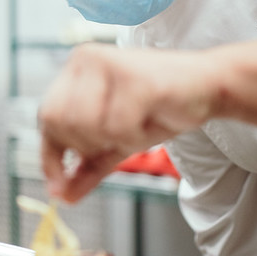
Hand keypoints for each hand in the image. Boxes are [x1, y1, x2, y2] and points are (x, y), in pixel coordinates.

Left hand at [38, 43, 217, 200]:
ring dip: (116, 139)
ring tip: (140, 123)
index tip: (57, 188)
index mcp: (76, 69)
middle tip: (118, 139)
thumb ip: (87, 167)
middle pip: (59, 122)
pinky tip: (152, 118)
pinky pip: (118, 126)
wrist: (209, 87)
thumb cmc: (162, 107)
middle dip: (87, 145)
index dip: (49, 156)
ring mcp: (108, 64)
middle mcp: (86, 58)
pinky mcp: (133, 76)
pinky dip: (137, 135)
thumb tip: (61, 197)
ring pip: (87, 125)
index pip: (46, 117)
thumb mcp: (117, 141)